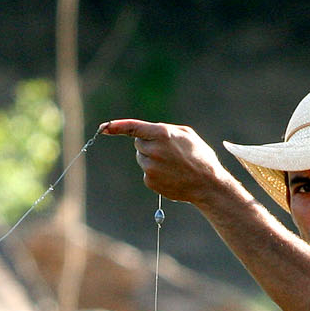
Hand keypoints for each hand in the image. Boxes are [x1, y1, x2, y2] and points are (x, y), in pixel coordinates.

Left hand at [100, 119, 226, 204]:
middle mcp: (153, 150)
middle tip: (168, 150)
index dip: (117, 126)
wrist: (206, 184)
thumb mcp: (186, 134)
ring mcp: (149, 167)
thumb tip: (144, 132)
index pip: (133, 127)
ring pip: (141, 157)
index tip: (103, 127)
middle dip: (149, 144)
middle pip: (139, 143)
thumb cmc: (199, 155)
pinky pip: (146, 171)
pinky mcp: (149, 181)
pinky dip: (154, 171)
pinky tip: (170, 174)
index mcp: (162, 134)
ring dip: (151, 158)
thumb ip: (164, 129)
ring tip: (171, 164)